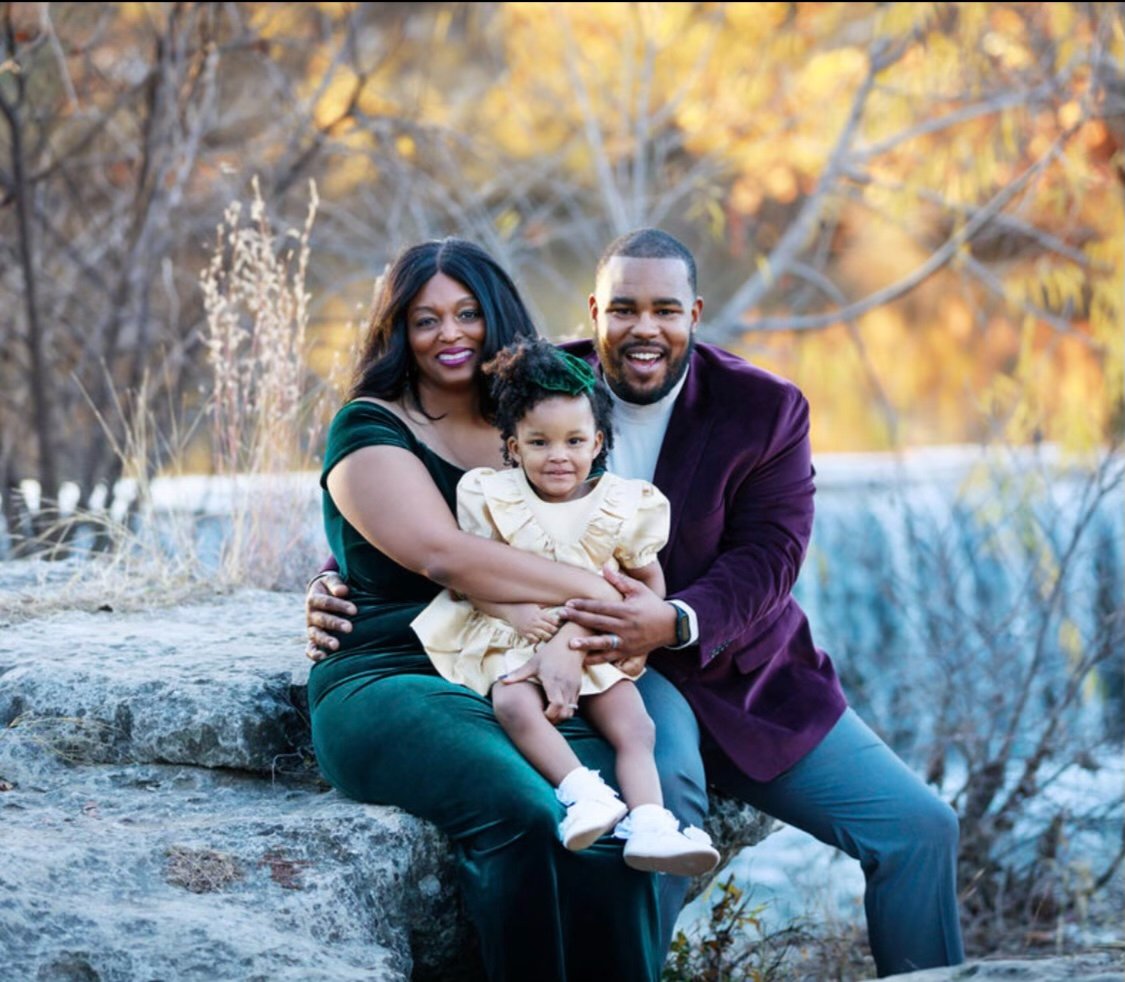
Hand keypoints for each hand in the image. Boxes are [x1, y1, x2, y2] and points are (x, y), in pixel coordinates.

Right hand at [305, 573, 356, 661]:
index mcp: (313, 598)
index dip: (339, 606)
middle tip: (349, 628)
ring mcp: (311, 627)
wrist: (323, 593)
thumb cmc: (332, 587)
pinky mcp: (313, 638)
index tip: (354, 610)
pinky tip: (323, 657)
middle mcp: (311, 614)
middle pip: (322, 619)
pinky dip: (314, 654)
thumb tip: (343, 591)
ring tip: (336, 646)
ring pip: (316, 635)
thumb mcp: (331, 580)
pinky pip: (310, 648)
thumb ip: (336, 584)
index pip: (326, 602)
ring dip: (325, 640)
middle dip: (335, 624)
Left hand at [501, 624, 585, 723]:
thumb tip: (501, 681)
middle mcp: (565, 686)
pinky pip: (574, 705)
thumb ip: (518, 674)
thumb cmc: (549, 653)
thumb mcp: (533, 663)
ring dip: (561, 715)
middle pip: (565, 713)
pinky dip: (566, 710)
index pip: (556, 705)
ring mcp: (573, 687)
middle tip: (543, 718)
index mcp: (553, 681)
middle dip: (554, 719)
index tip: (540, 715)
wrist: (569, 643)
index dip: (549, 715)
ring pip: (571, 711)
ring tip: (549, 713)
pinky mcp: (578, 687)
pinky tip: (556, 706)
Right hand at [502, 603, 562, 644]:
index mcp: (539, 614)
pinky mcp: (524, 633)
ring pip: (544, 636)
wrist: (510, 610)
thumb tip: (556, 599)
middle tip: (554, 631)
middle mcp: (535, 622)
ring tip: (547, 634)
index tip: (558, 624)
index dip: (557, 624)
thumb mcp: (535, 604)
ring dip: (547, 636)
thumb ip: (545, 604)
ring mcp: (530, 628)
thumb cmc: (524, 605)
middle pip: (551, 630)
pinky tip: (538, 636)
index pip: (554, 621)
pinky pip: (534, 640)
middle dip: (554, 631)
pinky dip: (538, 639)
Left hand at [560, 565, 676, 663]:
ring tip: (570, 644)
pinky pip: (610, 657)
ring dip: (586, 644)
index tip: (568, 603)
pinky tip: (583, 660)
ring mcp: (626, 641)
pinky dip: (596, 659)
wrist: (671, 627)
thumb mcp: (639, 590)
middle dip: (578, 619)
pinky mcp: (628, 653)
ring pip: (603, 643)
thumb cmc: (652, 605)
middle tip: (561, 616)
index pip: (601, 607)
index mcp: (627, 610)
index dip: (584, 605)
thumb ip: (620, 580)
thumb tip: (603, 567)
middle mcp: (625, 626)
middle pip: (597, 622)